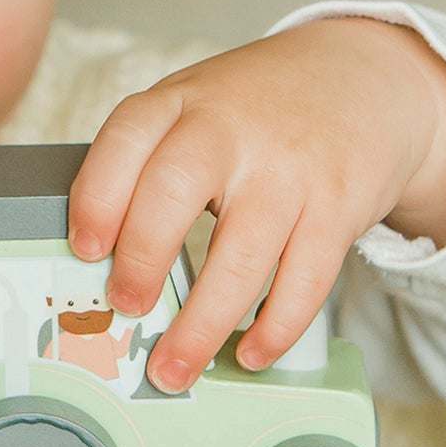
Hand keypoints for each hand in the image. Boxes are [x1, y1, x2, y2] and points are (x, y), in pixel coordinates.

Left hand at [66, 18, 445, 392]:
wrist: (361, 77)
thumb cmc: (254, 108)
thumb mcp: (193, 105)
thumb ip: (150, 161)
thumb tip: (100, 259)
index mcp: (180, 101)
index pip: (125, 140)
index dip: (97, 197)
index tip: (84, 249)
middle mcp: (230, 130)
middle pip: (173, 193)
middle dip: (141, 260)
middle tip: (125, 308)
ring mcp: (288, 171)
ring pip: (241, 258)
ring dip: (202, 325)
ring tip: (173, 369)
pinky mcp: (337, 208)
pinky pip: (306, 281)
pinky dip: (274, 329)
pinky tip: (249, 354)